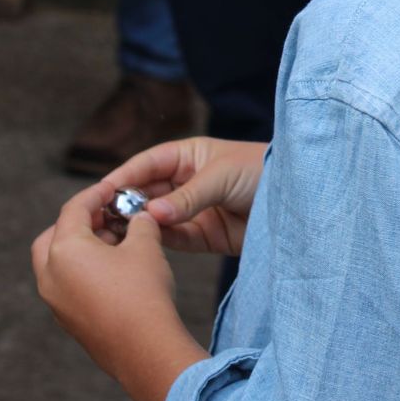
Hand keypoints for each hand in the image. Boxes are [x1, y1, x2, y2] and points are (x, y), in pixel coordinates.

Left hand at [32, 181, 178, 380]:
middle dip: (78, 223)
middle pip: (54, 237)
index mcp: (63, 250)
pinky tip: (113, 272)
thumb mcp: (146, 245)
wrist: (146, 349)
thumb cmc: (144, 293)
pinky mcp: (67, 321)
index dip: (95, 194)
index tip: (112, 188)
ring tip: (115, 243)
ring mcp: (55, 302)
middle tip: (106, 217)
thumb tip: (140, 219)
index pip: (74, 210)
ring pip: (58, 264)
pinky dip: (83, 272)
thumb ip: (140, 223)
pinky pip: (67, 286)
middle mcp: (50, 275)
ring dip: (80, 249)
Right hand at [108, 137, 266, 256]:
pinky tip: (148, 243)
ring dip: (140, 225)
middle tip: (103, 220)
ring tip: (119, 235)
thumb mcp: (222, 176)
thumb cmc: (263, 172)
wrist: (300, 202)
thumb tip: (151, 214)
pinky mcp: (207, 236)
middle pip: (147, 193)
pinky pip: (177, 239)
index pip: (147, 164)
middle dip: (126, 204)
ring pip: (157, 218)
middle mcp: (188, 182)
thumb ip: (188, 197)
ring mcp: (195, 210)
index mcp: (189, 156)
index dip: (123, 176)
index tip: (99, 191)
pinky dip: (162, 241)